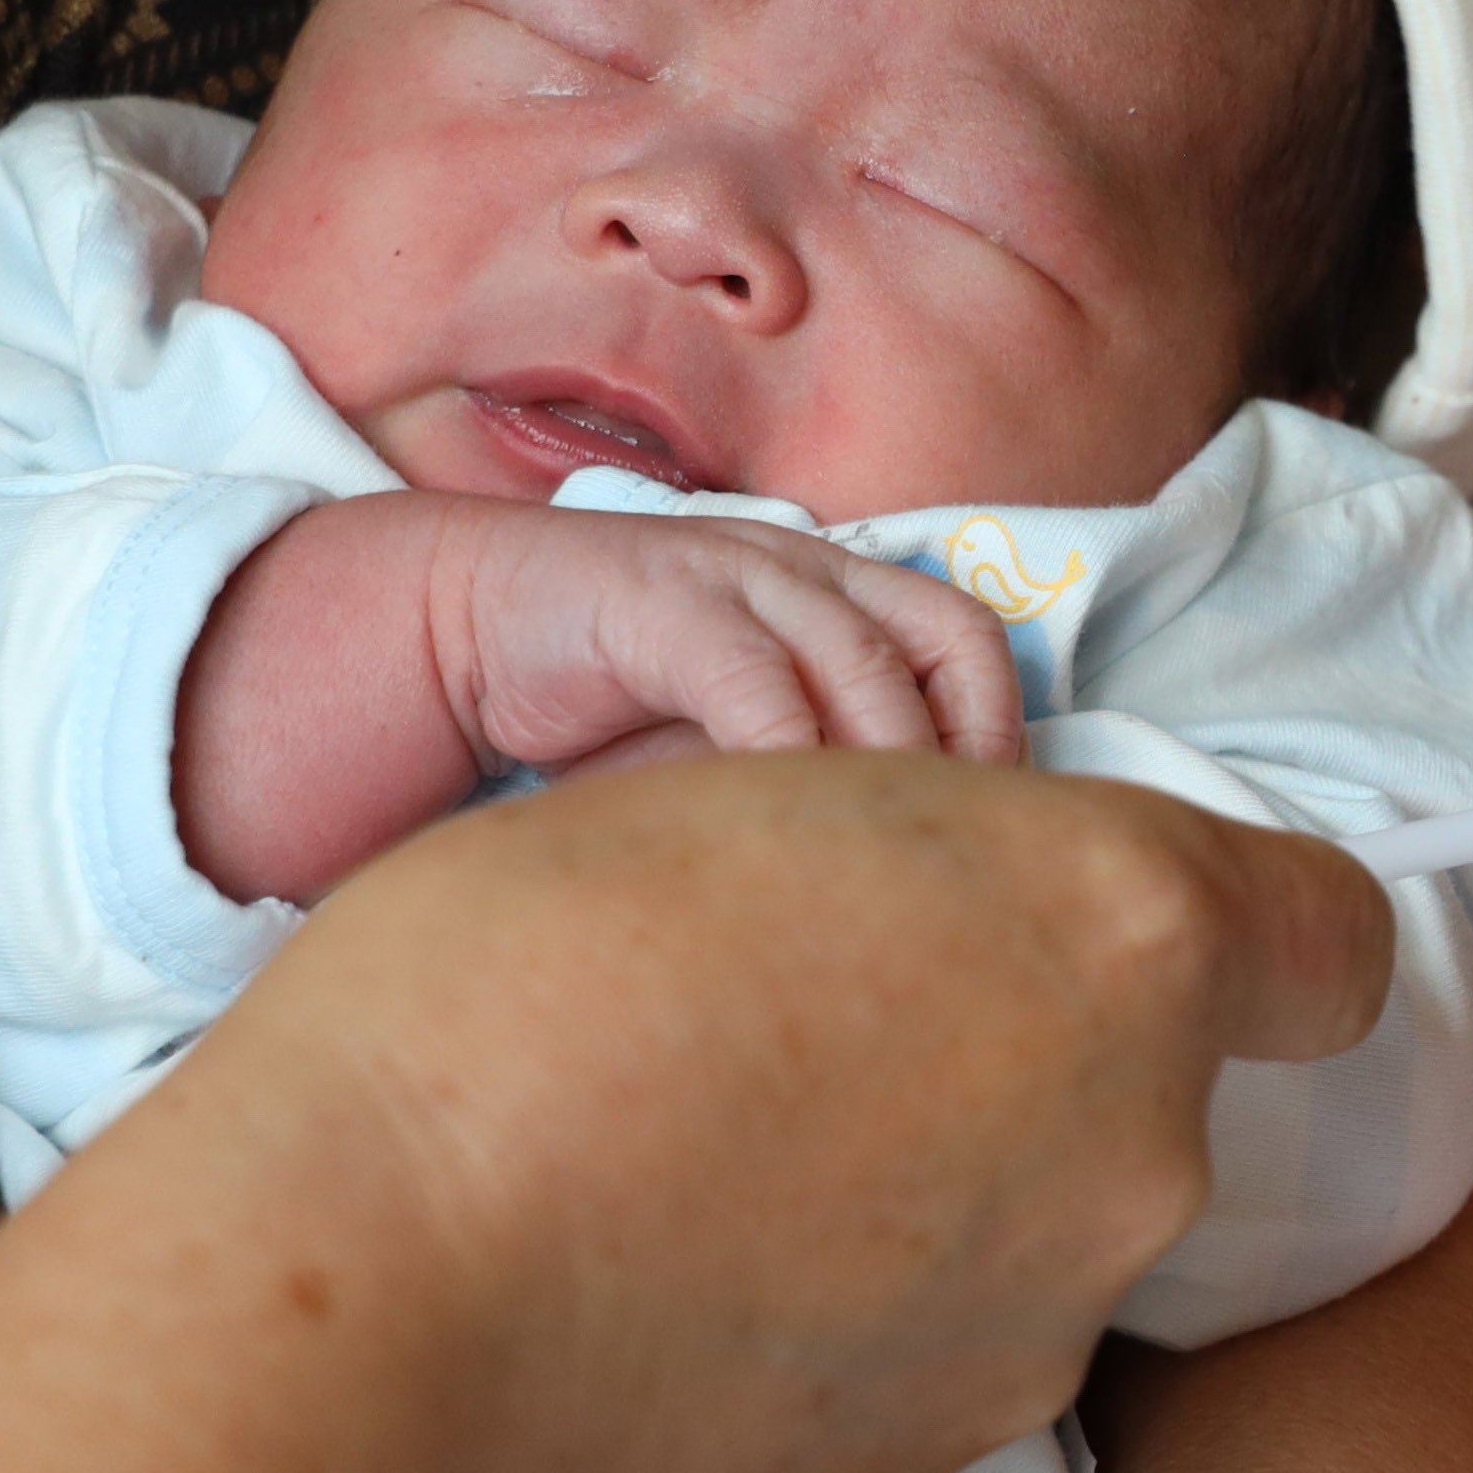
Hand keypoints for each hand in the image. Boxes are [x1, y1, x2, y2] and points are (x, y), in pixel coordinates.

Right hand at [113, 750, 1397, 1472]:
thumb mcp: (749, 798)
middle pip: (1152, 1092)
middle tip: (812, 1022)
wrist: (373, 1276)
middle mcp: (1136, 1147)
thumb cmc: (523, 972)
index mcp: (1120, 926)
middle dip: (1022, 1057)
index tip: (1123, 929)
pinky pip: (921, 1362)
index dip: (1245, 931)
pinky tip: (675, 1286)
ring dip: (926, 1196)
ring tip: (707, 1162)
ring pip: (1032, 1235)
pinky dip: (838, 1326)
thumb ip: (921, 862)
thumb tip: (938, 916)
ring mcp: (1038, 1337)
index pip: (1335, 936)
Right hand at [182, 495, 1028, 901]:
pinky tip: (781, 833)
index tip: (1006, 842)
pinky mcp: (661, 599)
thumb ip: (814, 787)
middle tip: (961, 868)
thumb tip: (905, 902)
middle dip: (967, 760)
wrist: (466, 632)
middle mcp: (805, 569)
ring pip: (860, 662)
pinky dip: (785, 753)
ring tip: (886, 870)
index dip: (1003, 731)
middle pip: (942, 646)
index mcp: (840, 593)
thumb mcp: (735, 746)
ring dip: (887, 767)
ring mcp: (735, 574)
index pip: (968, 641)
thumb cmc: (615, 713)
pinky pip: (752, 678)